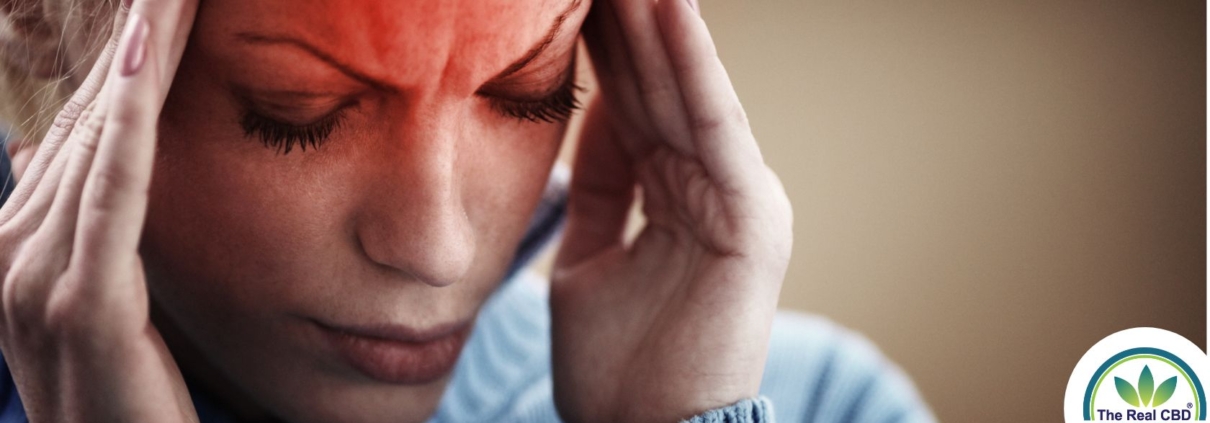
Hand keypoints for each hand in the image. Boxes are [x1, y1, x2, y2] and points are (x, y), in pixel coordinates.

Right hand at [0, 0, 197, 420]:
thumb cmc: (125, 389)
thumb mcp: (99, 294)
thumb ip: (80, 221)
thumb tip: (56, 151)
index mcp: (8, 244)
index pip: (78, 131)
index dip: (127, 60)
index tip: (164, 0)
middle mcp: (4, 253)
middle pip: (87, 123)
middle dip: (141, 42)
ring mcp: (29, 278)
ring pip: (98, 140)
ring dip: (144, 54)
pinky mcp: (80, 302)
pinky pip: (112, 188)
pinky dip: (127, 116)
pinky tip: (146, 52)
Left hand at [551, 0, 792, 421]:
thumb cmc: (618, 367)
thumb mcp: (587, 261)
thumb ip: (597, 191)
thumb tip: (586, 116)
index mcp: (677, 196)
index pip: (635, 104)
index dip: (603, 45)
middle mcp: (713, 187)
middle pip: (660, 87)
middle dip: (629, 19)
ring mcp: (739, 199)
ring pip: (690, 93)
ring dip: (660, 21)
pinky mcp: (751, 218)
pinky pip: (715, 130)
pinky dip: (696, 68)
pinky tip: (670, 9)